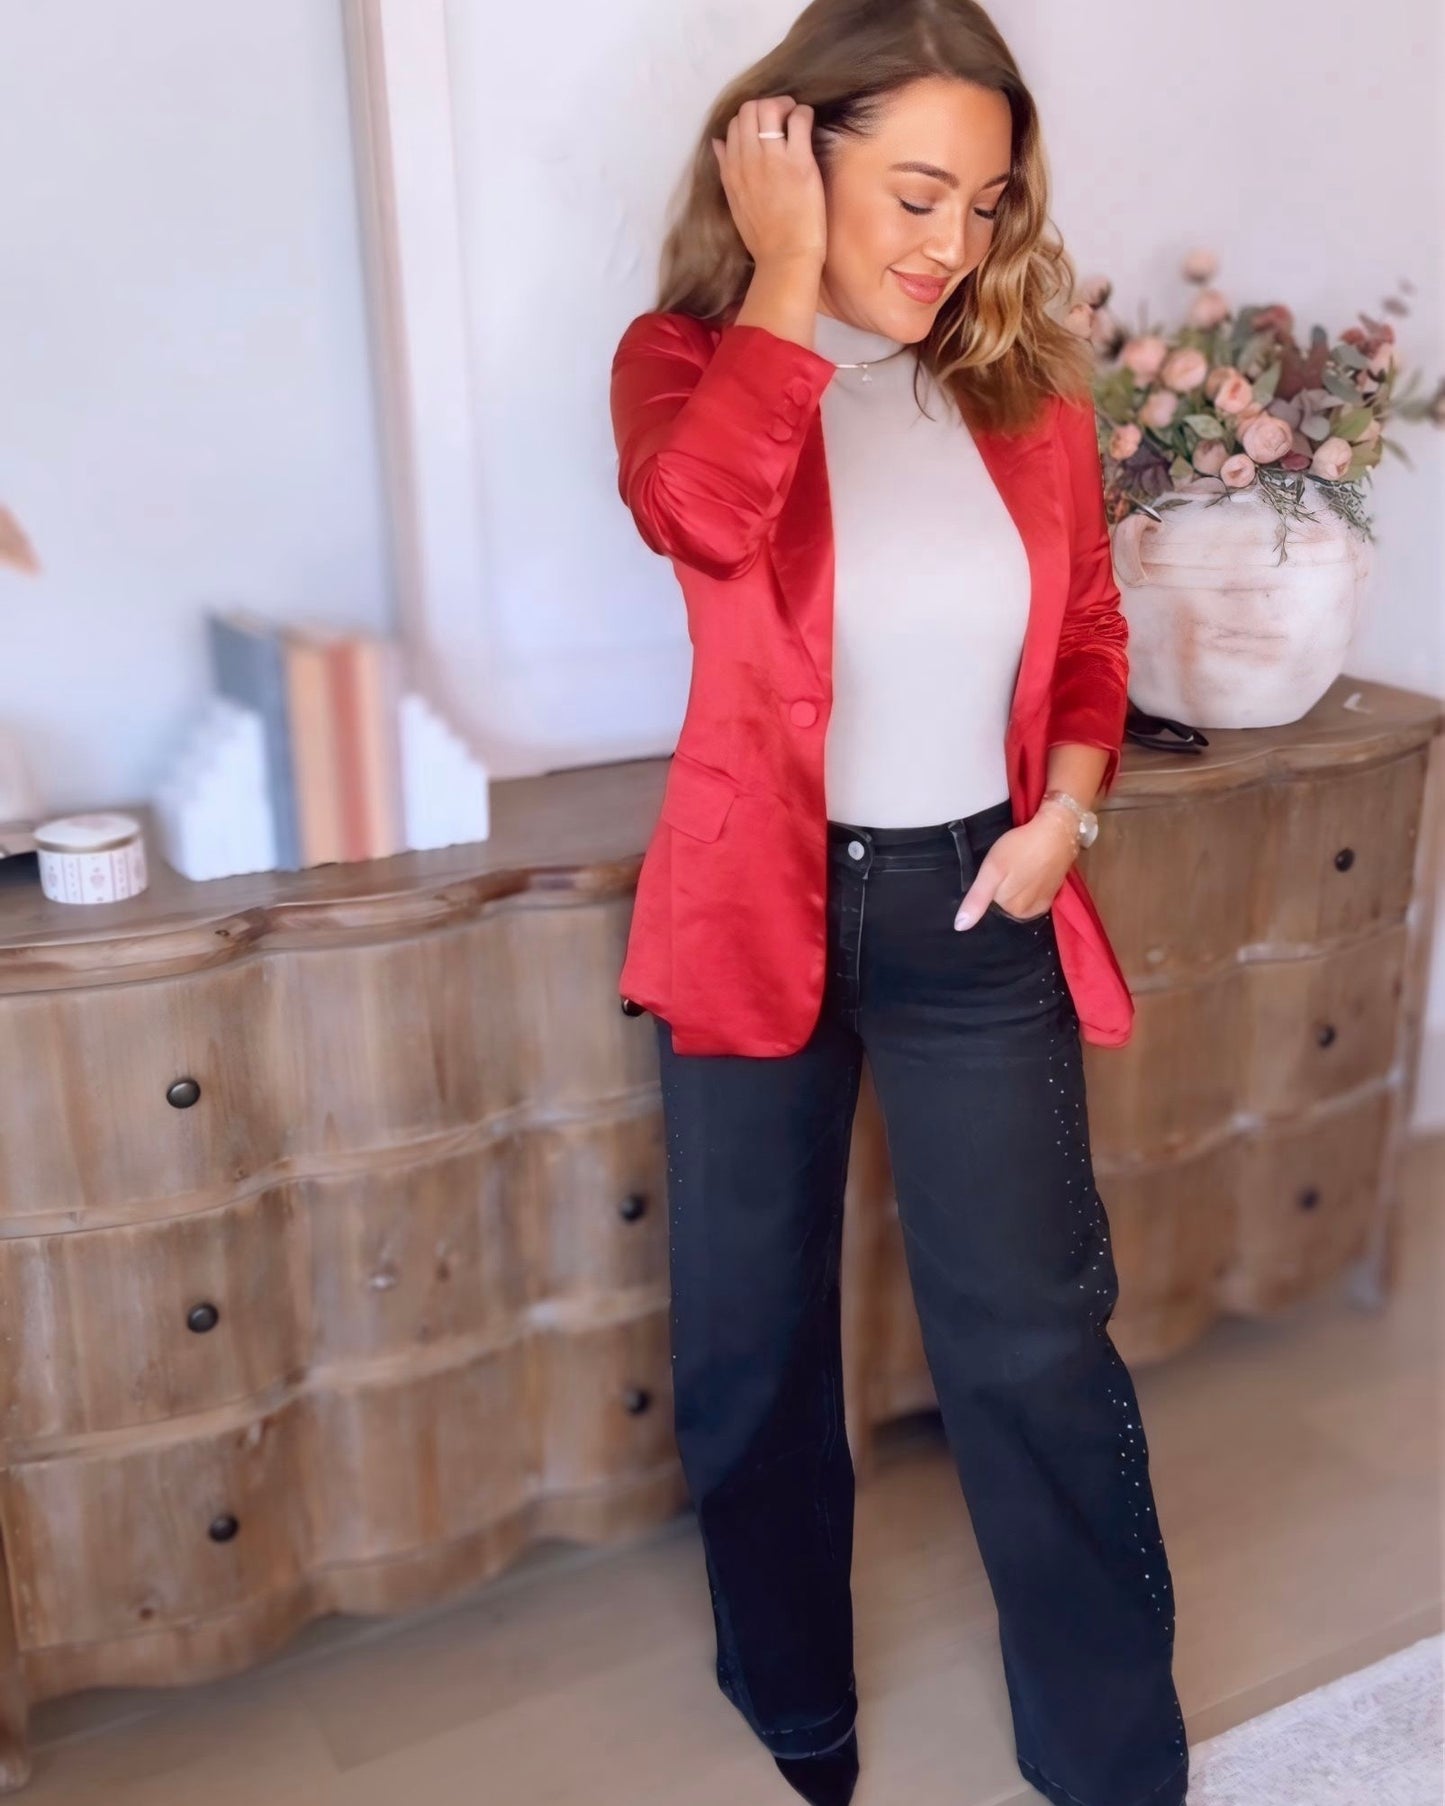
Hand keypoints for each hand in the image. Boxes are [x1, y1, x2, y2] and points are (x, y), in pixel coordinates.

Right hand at [711, 96, 826, 267]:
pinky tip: (808, 124)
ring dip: (785, 105)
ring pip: (770, 108)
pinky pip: (798, 119)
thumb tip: (717, 143)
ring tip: (795, 118)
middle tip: (783, 117)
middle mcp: (748, 159)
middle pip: (749, 109)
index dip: (750, 120)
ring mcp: (772, 158)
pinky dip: (803, 114)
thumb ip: (726, 169)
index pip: (733, 126)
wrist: (785, 258)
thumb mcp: (734, 202)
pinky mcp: (798, 162)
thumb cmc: (763, 238)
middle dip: (767, 106)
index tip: (765, 129)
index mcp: (731, 170)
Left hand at [953, 809, 1078, 929]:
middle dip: (1004, 885)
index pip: (991, 902)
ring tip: (1021, 864)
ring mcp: (1043, 904)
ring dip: (1017, 884)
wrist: (1057, 831)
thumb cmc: (1020, 848)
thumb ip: (977, 899)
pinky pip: (1032, 893)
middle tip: (1010, 864)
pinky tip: (1031, 869)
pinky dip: (1029, 883)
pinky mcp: (1053, 893)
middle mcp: (1028, 913)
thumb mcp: (992, 871)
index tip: (998, 869)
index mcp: (1012, 910)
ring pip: (1018, 897)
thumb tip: (961, 927)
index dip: (992, 884)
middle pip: (1005, 901)